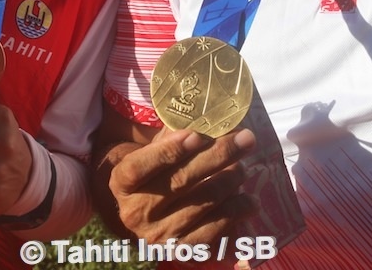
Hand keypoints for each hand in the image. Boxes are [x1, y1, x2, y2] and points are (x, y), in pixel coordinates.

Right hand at [107, 127, 256, 245]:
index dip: (169, 150)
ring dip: (230, 181)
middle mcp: (135, 212)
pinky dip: (234, 213)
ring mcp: (157, 235)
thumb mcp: (149, 150)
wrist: (144, 212)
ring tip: (244, 166)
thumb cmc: (151, 170)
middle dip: (217, 156)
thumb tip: (210, 120)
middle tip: (245, 138)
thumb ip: (171, 137)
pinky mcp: (180, 251)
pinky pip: (213, 232)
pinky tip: (250, 200)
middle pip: (179, 182)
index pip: (140, 166)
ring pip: (201, 204)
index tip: (197, 134)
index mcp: (121, 183)